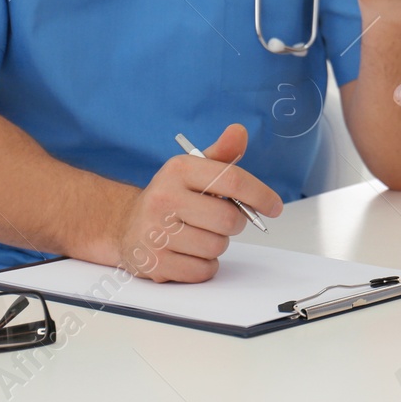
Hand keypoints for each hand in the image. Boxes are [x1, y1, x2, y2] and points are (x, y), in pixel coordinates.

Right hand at [114, 124, 283, 282]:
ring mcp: (155, 232)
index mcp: (179, 170)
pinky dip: (204, 265)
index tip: (274, 206)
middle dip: (234, 224)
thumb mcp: (194, 169)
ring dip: (217, 245)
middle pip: (228, 220)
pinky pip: (202, 270)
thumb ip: (222, 154)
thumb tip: (239, 131)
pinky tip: (189, 253)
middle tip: (221, 221)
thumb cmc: (171, 197)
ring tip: (199, 235)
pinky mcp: (155, 263)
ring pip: (216, 247)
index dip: (261, 194)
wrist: (126, 225)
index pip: (232, 179)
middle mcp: (163, 198)